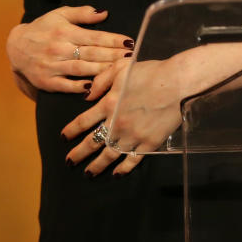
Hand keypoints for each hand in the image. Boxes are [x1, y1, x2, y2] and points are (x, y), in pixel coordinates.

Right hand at [6, 5, 131, 96]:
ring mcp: (52, 66)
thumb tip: (104, 13)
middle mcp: (59, 48)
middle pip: (92, 53)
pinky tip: (94, 87)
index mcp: (65, 32)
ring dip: (102, 71)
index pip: (95, 37)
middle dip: (114, 56)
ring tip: (121, 71)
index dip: (114, 40)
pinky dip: (79, 87)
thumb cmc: (43, 28)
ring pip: (81, 69)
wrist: (15, 46)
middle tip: (132, 58)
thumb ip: (82, 13)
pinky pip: (65, 85)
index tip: (130, 42)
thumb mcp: (60, 14)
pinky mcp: (46, 81)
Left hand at [62, 58, 182, 176]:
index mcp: (108, 104)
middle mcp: (116, 123)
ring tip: (88, 173)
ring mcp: (133, 136)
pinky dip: (123, 169)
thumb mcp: (121, 67)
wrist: (178, 83)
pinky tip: (116, 173)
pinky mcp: (149, 143)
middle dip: (78, 154)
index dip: (71, 130)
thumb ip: (101, 80)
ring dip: (96, 166)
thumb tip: (86, 96)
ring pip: (109, 155)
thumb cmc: (151, 72)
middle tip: (69, 162)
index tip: (63, 137)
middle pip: (92, 143)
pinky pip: (132, 160)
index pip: (83, 121)